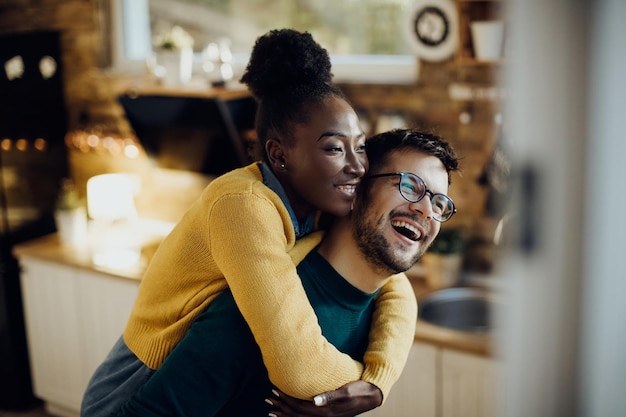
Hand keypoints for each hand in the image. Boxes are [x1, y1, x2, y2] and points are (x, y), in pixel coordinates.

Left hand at [267, 380, 382, 416]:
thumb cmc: (359, 390)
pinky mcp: (327, 416)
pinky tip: (288, 412)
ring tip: (272, 409)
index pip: (300, 407)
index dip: (286, 400)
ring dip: (285, 414)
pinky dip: (294, 416)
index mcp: (326, 412)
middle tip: (268, 398)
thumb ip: (330, 396)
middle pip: (297, 415)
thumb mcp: (346, 391)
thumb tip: (314, 400)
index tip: (275, 391)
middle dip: (281, 408)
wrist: (371, 395)